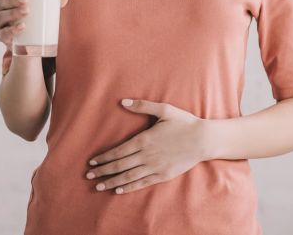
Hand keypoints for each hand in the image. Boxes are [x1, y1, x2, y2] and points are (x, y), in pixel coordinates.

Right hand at [0, 0, 70, 48]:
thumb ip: (52, 1)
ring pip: (1, 17)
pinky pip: (4, 34)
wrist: (26, 43)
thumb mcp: (41, 8)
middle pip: (2, 2)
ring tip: (26, 11)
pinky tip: (22, 27)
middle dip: (13, 0)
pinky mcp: (1, 37)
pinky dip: (12, 30)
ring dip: (13, 13)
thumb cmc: (32, 19)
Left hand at [84, 99, 208, 194]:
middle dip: (103, 171)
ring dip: (112, 181)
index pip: (118, 151)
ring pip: (129, 176)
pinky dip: (129, 187)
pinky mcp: (163, 175)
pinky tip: (118, 190)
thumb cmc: (184, 122)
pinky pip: (142, 183)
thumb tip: (123, 101)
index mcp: (144, 139)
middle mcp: (147, 155)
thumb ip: (142, 105)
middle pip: (120, 165)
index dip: (104, 157)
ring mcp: (155, 167)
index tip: (92, 161)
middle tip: (89, 175)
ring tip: (98, 185)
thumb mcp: (164, 110)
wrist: (204, 140)